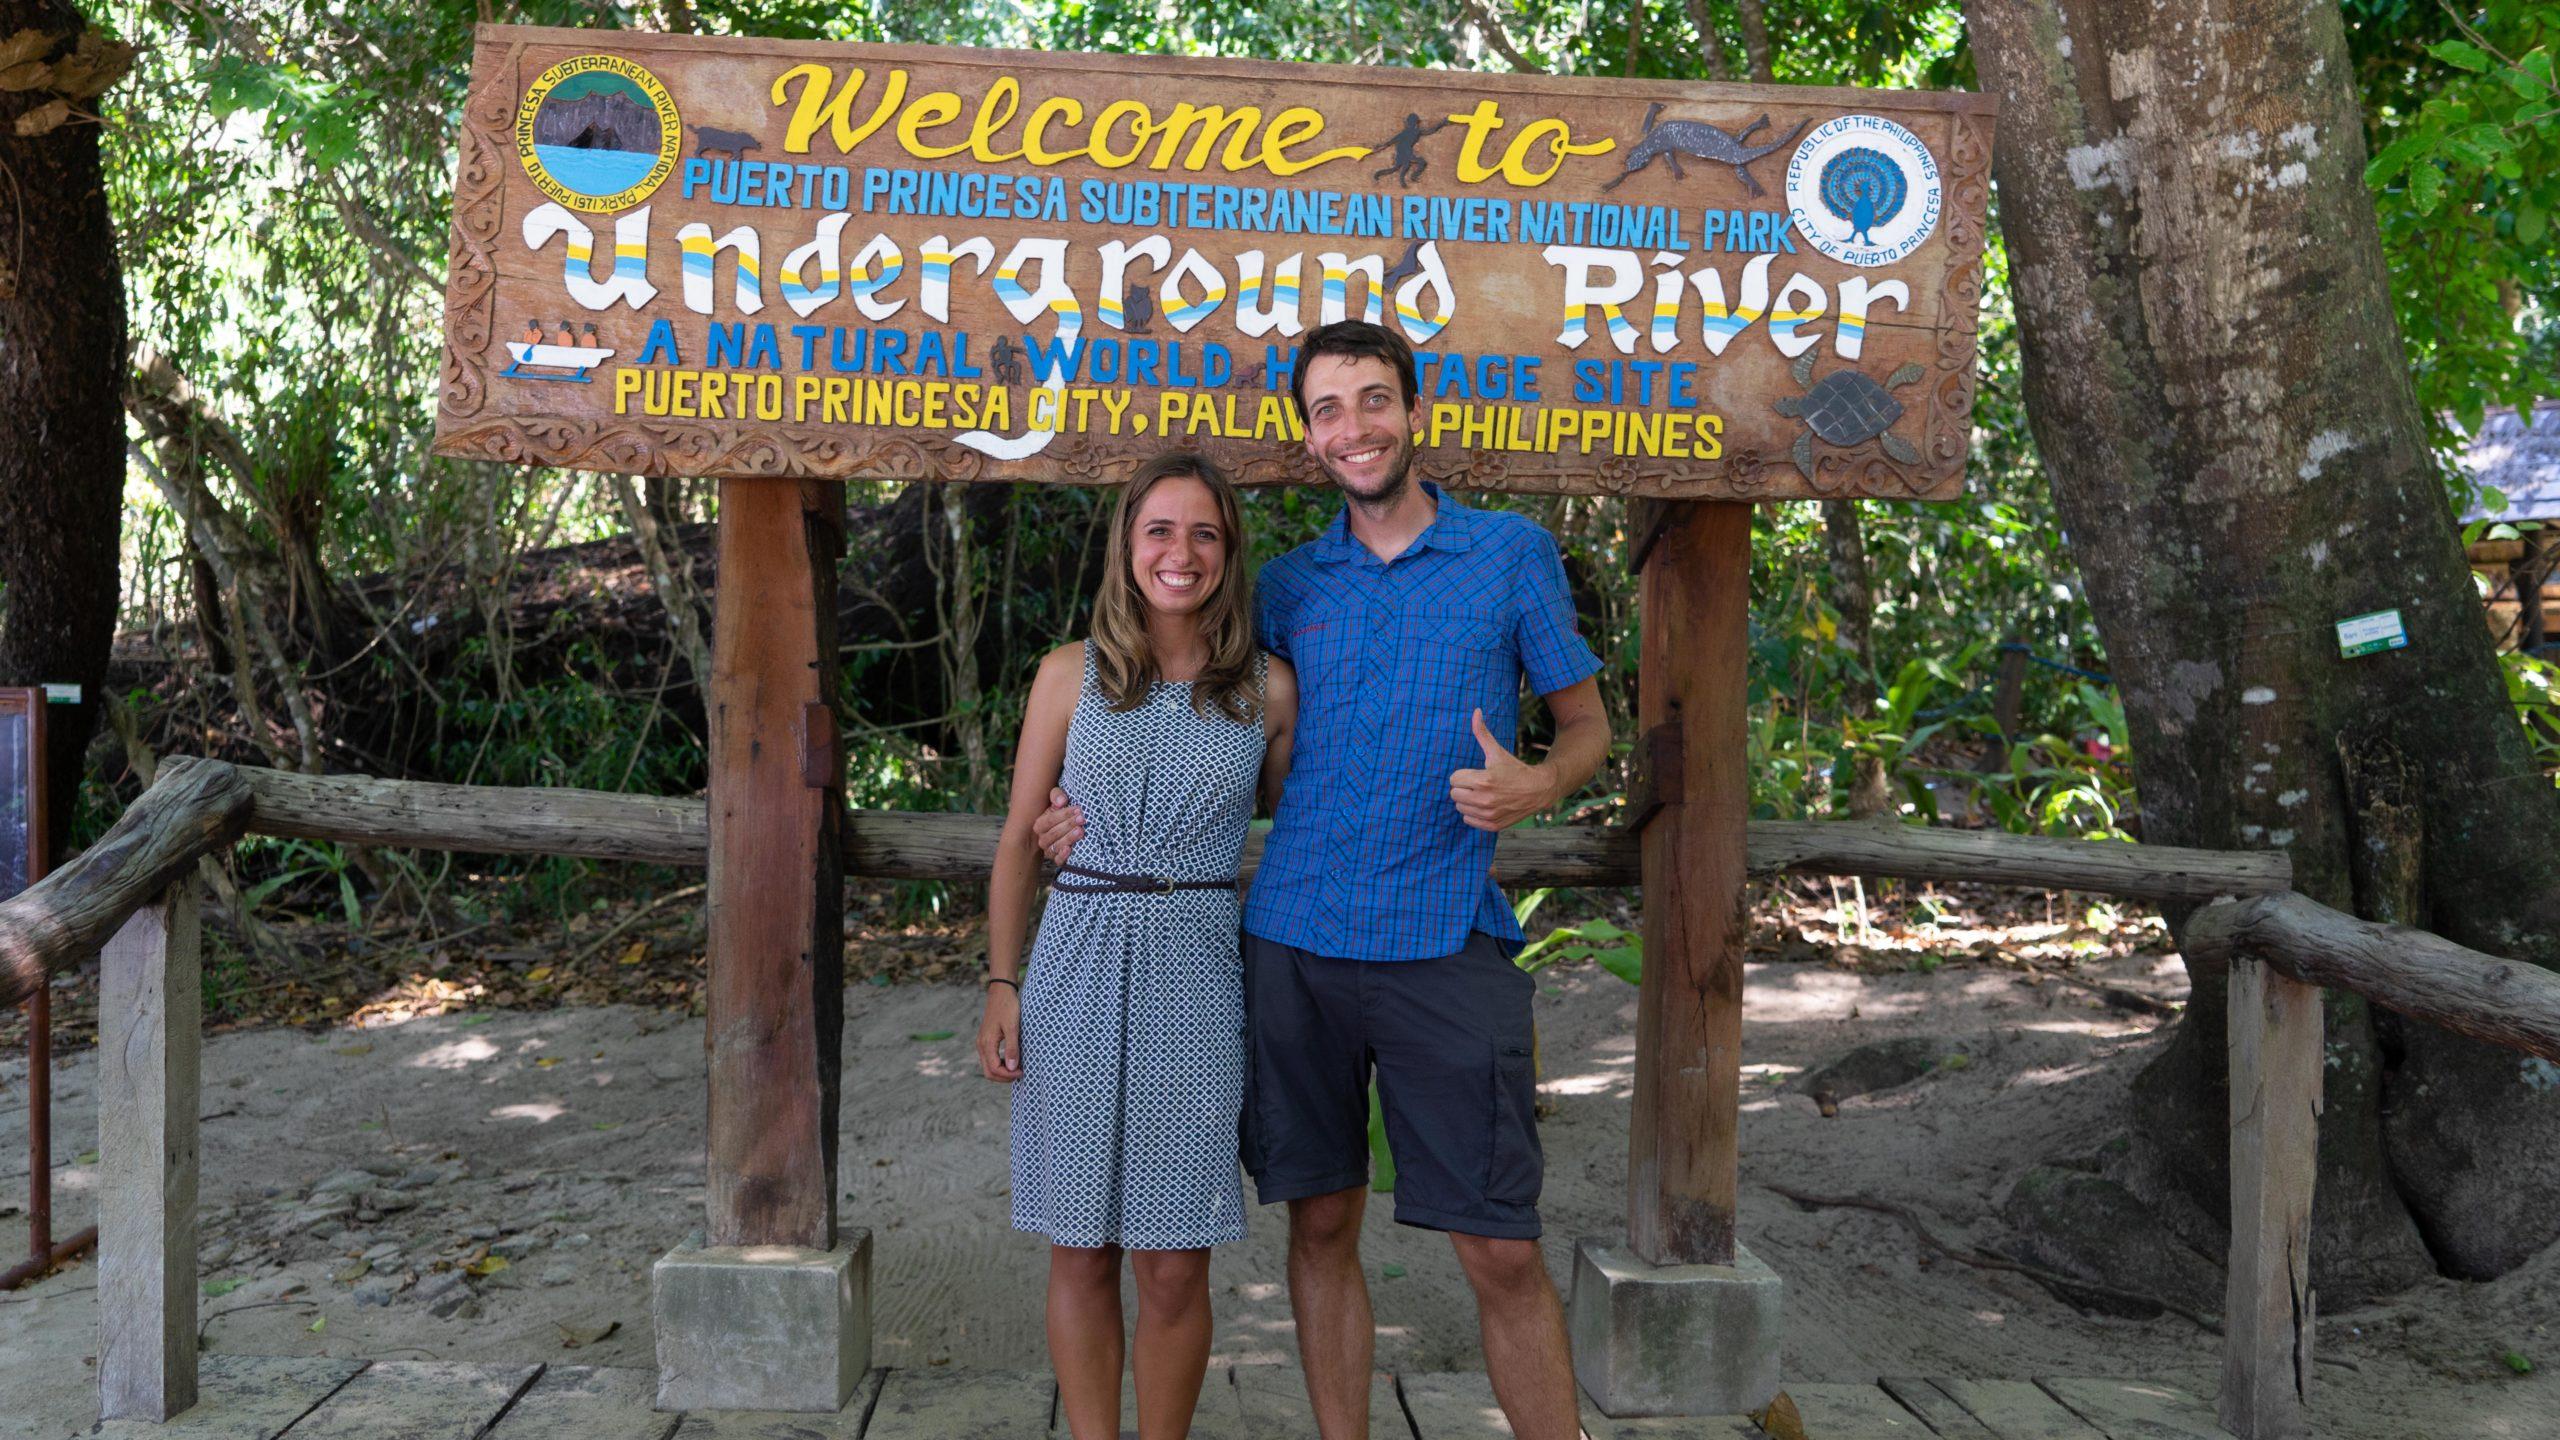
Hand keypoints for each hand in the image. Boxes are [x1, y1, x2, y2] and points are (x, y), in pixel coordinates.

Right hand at [977, 984, 1021, 1082]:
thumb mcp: (1012, 1027)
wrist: (1000, 992)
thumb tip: (1012, 1068)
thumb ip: (1012, 1048)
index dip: (1009, 1075)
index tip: (1022, 1071)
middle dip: (1004, 1077)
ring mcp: (982, 1043)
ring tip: (1017, 1068)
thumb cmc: (1007, 1007)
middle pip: (988, 1072)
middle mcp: (981, 1045)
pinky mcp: (985, 1040)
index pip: (994, 1070)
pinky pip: (990, 1059)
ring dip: (1002, 1071)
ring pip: (988, 1067)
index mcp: (986, 1044)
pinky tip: (1011, 1059)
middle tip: (1020, 1073)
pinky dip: (1000, 1064)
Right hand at [1031, 787, 1084, 864]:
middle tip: (1082, 819)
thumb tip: (1061, 801)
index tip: (1078, 809)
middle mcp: (1042, 838)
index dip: (1063, 814)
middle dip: (1069, 825)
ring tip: (1081, 831)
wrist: (1066, 826)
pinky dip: (1063, 856)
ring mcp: (1049, 850)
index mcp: (1039, 824)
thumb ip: (1057, 795)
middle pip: (1053, 833)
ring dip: (1069, 838)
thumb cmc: (1061, 811)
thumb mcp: (1058, 800)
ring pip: (1056, 846)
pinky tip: (1070, 849)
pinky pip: (1058, 860)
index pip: (1049, 820)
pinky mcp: (1057, 859)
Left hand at [1449, 708, 1556, 832]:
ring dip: (1468, 801)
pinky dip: (1474, 814)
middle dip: (1464, 787)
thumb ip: (1482, 733)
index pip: (1453, 779)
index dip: (1464, 775)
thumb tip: (1475, 711)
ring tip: (1484, 794)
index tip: (1477, 774)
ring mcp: (1488, 814)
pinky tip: (1486, 806)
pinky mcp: (1492, 825)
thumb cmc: (1515, 769)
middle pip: (1454, 794)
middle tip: (1479, 784)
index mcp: (1483, 780)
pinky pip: (1468, 820)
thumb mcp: (1497, 751)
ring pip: (1460, 808)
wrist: (1539, 790)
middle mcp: (1484, 799)